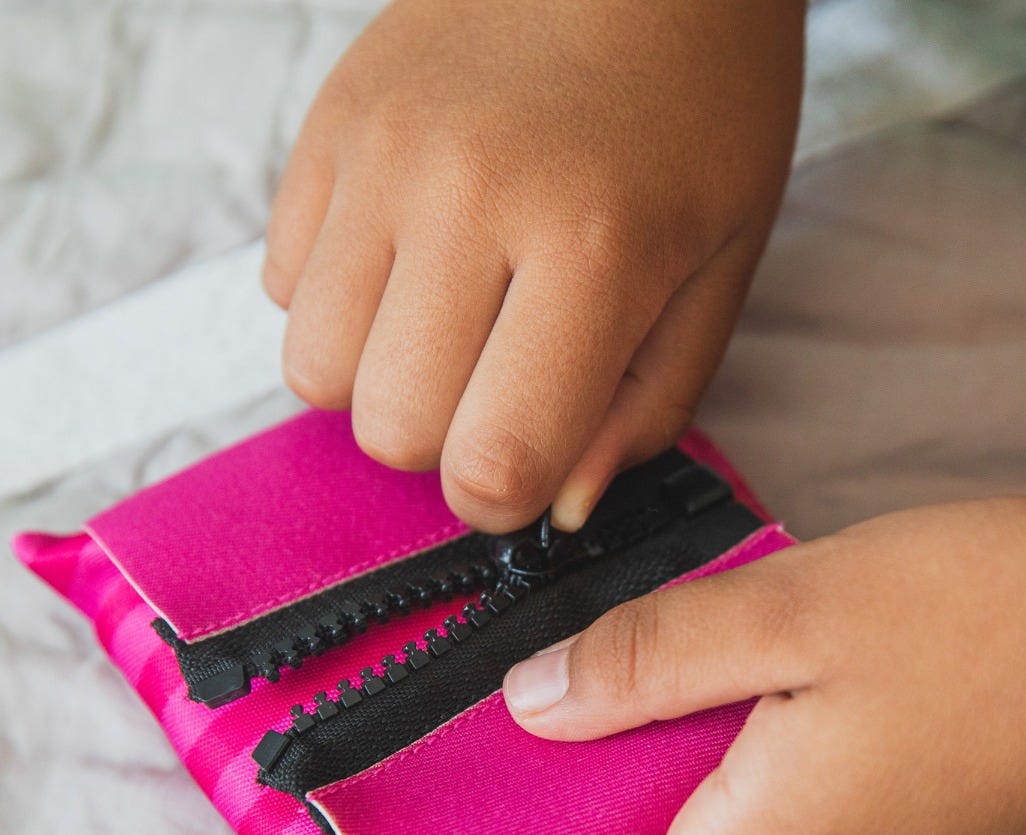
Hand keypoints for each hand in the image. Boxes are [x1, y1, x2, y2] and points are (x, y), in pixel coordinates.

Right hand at [263, 0, 804, 531]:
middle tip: (497, 385)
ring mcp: (380, 154)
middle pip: (391, 431)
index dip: (506, 500)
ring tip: (447, 327)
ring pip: (315, 373)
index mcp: (592, 247)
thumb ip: (647, 408)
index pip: (494, 460)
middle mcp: (465, 197)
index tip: (529, 469)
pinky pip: (282, 287)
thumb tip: (555, 508)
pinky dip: (338, 308)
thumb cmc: (703, 112)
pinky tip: (408, 262)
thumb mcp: (719, 272)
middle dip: (444, 443)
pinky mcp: (325, 126)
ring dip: (380, 382)